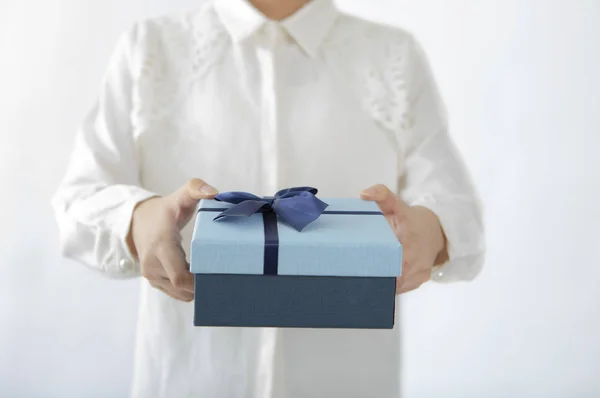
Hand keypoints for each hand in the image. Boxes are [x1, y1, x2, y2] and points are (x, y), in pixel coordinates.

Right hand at [128, 179, 217, 300]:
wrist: (137, 220)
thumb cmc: (165, 210)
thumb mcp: (180, 196)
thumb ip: (196, 188)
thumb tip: (214, 192)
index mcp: (161, 245)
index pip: (179, 277)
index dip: (198, 282)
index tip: (217, 275)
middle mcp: (153, 264)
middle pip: (182, 288)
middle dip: (202, 287)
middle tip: (223, 279)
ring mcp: (152, 275)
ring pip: (179, 294)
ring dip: (196, 290)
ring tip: (213, 278)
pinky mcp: (154, 281)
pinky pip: (174, 293)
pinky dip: (188, 290)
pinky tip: (200, 279)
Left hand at [360, 184, 447, 293]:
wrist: (436, 231)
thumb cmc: (412, 219)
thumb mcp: (397, 204)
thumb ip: (381, 195)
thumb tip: (364, 194)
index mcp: (409, 239)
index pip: (393, 260)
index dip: (377, 267)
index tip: (362, 268)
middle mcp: (416, 259)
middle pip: (392, 277)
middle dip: (375, 277)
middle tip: (356, 276)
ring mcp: (419, 272)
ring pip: (396, 286)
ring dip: (382, 283)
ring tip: (365, 278)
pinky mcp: (419, 281)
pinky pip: (401, 289)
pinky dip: (390, 286)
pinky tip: (379, 281)